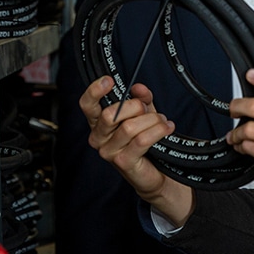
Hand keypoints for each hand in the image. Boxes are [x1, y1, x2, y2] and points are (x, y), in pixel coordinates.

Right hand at [80, 76, 194, 225]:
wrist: (155, 172)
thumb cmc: (144, 142)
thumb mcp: (143, 114)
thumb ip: (141, 99)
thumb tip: (139, 88)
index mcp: (99, 123)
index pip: (88, 105)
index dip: (95, 91)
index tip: (109, 80)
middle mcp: (99, 137)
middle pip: (110, 114)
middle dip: (135, 107)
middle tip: (148, 110)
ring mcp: (109, 151)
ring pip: (130, 127)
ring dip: (151, 120)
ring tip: (162, 121)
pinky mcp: (122, 162)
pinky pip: (141, 140)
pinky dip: (157, 131)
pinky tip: (166, 128)